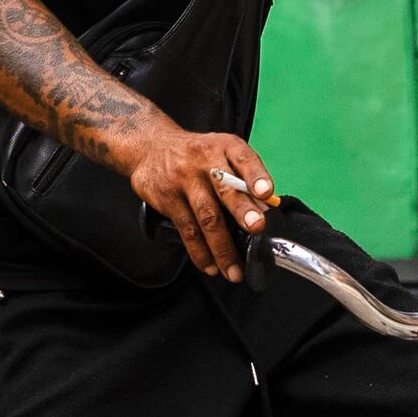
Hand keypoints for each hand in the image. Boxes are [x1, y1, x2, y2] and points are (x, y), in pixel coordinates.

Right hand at [117, 123, 277, 281]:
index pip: (244, 158)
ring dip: (222, 247)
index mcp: (226, 146)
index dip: (256, 175)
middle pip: (225, 188)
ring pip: (206, 216)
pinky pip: (187, 229)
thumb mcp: (222, 152)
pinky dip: (200, 252)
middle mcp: (205, 160)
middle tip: (256, 227)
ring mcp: (185, 180)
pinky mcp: (168, 198)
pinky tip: (211, 266)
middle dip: (242, 210)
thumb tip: (266, 207)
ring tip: (234, 270)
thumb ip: (244, 176)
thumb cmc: (197, 154)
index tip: (266, 192)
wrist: (151, 147)